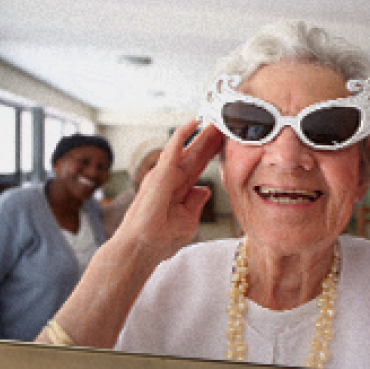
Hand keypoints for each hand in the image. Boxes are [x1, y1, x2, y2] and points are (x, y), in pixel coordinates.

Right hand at [113, 120, 219, 261]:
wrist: (142, 249)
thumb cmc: (160, 240)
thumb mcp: (187, 221)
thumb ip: (196, 204)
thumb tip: (204, 190)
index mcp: (180, 189)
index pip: (200, 165)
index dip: (213, 151)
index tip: (227, 139)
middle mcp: (172, 178)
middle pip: (195, 153)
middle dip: (209, 138)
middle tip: (224, 122)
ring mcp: (165, 175)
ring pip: (186, 148)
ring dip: (200, 133)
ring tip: (214, 119)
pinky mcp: (159, 174)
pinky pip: (172, 150)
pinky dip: (182, 136)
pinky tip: (193, 123)